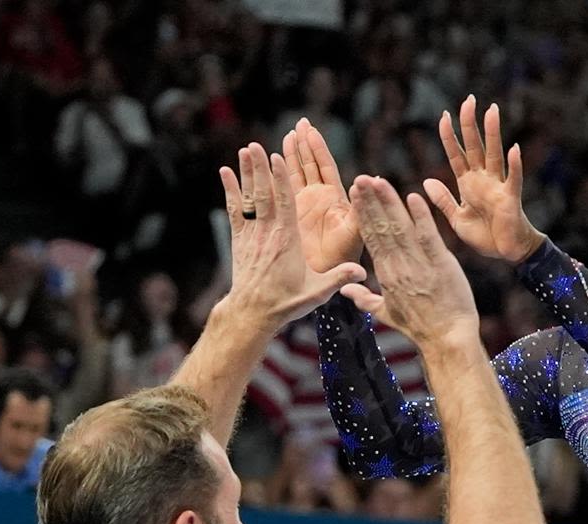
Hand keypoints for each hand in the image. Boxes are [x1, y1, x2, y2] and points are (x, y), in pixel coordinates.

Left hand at [217, 142, 365, 332]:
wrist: (253, 314)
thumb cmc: (287, 302)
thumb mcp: (317, 293)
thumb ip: (338, 278)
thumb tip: (363, 272)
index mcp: (287, 240)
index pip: (284, 203)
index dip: (281, 180)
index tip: (278, 158)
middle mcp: (267, 233)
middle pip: (264, 194)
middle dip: (260, 168)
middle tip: (256, 145)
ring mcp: (251, 235)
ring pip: (249, 198)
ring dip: (246, 172)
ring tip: (245, 149)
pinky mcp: (239, 240)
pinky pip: (235, 210)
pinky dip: (230, 190)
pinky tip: (225, 172)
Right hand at [283, 118, 362, 272]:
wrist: (323, 275)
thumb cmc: (343, 257)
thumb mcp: (356, 231)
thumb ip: (362, 208)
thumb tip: (372, 179)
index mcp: (334, 198)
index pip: (325, 166)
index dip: (317, 148)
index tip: (310, 130)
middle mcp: (319, 198)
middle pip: (310, 164)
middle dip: (304, 144)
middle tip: (300, 122)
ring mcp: (303, 205)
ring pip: (295, 174)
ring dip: (289, 155)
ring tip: (287, 134)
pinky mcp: (289, 214)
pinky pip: (279, 191)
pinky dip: (271, 176)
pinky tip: (262, 162)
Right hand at [340, 176, 478, 345]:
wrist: (445, 340)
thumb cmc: (419, 327)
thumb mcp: (386, 314)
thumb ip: (364, 298)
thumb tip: (345, 289)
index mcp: (385, 274)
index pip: (371, 237)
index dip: (363, 214)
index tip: (355, 194)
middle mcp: (398, 266)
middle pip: (381, 227)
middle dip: (370, 201)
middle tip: (361, 178)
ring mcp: (418, 264)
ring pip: (400, 227)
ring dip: (389, 202)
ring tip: (378, 181)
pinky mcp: (440, 264)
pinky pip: (428, 236)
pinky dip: (421, 216)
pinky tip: (413, 197)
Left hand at [424, 96, 545, 263]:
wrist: (506, 253)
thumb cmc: (485, 236)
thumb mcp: (457, 218)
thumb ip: (443, 200)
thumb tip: (427, 180)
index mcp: (468, 184)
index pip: (456, 155)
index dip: (449, 136)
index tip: (443, 115)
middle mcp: (483, 180)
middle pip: (475, 147)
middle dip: (470, 124)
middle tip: (469, 100)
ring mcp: (498, 187)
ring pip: (494, 155)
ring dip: (492, 133)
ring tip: (491, 111)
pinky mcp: (511, 199)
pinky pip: (513, 179)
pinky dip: (514, 164)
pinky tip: (514, 149)